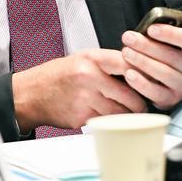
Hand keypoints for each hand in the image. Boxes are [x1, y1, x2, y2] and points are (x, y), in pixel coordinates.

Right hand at [11, 49, 146, 130]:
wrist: (31, 94)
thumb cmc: (58, 75)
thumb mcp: (82, 58)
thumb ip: (107, 63)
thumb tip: (137, 71)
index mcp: (91, 59)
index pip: (126, 63)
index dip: (142, 73)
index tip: (150, 79)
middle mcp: (88, 78)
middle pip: (128, 94)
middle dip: (140, 103)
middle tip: (145, 105)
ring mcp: (85, 99)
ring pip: (119, 112)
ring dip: (128, 115)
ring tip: (131, 114)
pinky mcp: (81, 117)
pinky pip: (105, 121)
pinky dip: (110, 121)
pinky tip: (109, 117)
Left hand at [121, 1, 181, 109]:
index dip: (171, 34)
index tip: (151, 28)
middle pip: (174, 58)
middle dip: (148, 46)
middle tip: (129, 37)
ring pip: (164, 74)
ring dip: (142, 62)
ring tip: (126, 51)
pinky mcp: (172, 101)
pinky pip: (156, 93)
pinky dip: (141, 84)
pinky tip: (129, 73)